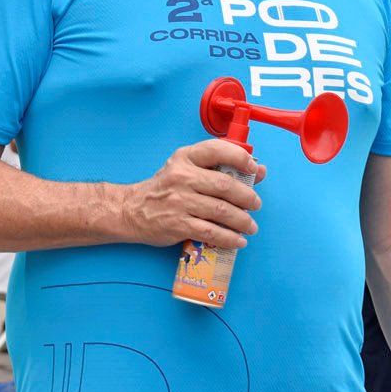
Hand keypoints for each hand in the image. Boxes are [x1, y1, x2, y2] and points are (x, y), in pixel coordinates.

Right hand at [123, 139, 267, 249]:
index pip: (217, 150)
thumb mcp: (187, 168)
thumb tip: (258, 170)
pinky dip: (229, 238)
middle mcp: (182, 177)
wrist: (131, 210)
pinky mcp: (178, 224)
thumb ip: (220, 166)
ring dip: (242, 221)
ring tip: (251, 226)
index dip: (240, 158)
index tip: (254, 169)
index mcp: (186, 157)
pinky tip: (238, 241)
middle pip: (225, 186)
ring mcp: (179, 201)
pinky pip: (211, 232)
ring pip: (221, 211)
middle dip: (247, 197)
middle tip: (256, 204)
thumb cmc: (165, 188)